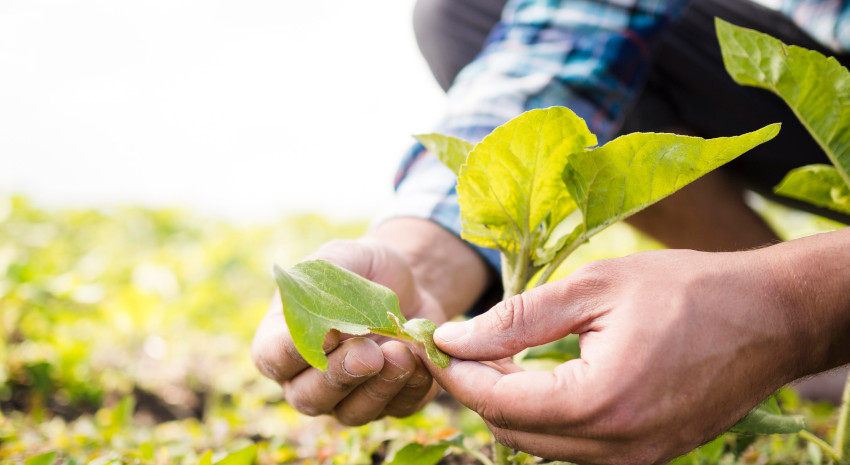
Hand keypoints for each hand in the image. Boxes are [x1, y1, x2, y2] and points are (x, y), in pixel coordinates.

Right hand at [252, 238, 443, 425]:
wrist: (409, 283)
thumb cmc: (362, 269)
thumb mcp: (341, 258)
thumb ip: (321, 282)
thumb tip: (323, 323)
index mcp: (283, 340)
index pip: (273, 358)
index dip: (294, 352)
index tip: (327, 332)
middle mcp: (308, 378)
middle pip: (309, 398)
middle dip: (340, 376)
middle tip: (369, 352)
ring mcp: (347, 397)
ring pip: (352, 413)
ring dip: (378, 387)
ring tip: (401, 353)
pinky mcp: (390, 403)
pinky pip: (397, 408)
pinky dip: (411, 387)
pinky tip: (420, 358)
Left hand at [427, 247, 821, 464]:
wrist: (770, 317)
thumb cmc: (687, 290)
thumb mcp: (593, 288)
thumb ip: (517, 319)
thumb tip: (454, 338)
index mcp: (600, 401)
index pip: (499, 402)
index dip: (458, 372)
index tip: (434, 341)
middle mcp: (617, 446)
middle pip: (514, 432)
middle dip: (478, 389)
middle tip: (459, 345)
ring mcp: (636, 459)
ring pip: (541, 446)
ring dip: (510, 405)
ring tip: (496, 356)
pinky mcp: (648, 456)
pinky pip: (576, 447)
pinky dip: (547, 417)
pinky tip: (540, 377)